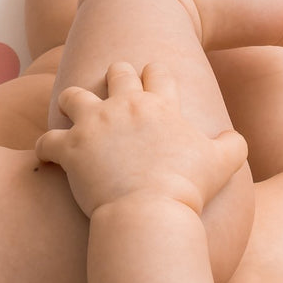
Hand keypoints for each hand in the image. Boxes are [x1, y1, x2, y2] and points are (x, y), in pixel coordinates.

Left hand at [36, 62, 246, 216]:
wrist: (151, 210)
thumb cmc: (189, 187)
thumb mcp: (224, 163)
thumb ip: (233, 144)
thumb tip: (235, 138)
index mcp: (161, 105)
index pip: (157, 72)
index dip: (154, 75)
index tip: (152, 85)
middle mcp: (125, 105)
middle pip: (117, 72)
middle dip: (115, 79)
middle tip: (115, 96)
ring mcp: (94, 124)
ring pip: (74, 96)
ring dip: (73, 104)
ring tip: (75, 116)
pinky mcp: (70, 148)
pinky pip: (47, 140)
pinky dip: (47, 148)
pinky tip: (51, 156)